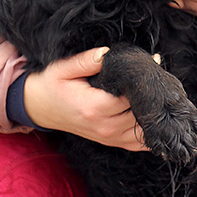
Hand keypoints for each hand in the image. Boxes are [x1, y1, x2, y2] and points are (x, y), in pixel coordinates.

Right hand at [22, 48, 148, 151]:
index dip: (142, 82)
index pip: (131, 97)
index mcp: (94, 108)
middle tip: (154, 75)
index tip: (149, 64)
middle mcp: (105, 127)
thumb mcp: (63, 69)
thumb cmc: (53, 86)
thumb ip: (85, 61)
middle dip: (150, 95)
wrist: (42, 108)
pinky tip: (152, 114)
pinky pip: (141, 143)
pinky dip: (150, 130)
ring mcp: (110, 138)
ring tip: (154, 91)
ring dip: (153, 112)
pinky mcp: (113, 142)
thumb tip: (106, 53)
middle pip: (142, 113)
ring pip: (145, 129)